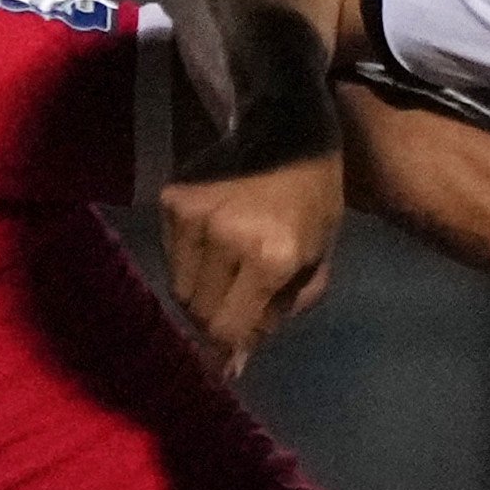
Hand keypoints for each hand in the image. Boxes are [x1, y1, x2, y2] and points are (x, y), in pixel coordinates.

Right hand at [163, 152, 341, 376]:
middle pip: (199, 313)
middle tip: (231, 314)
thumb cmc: (313, 195)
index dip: (227, 350)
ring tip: (224, 277)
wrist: (285, 125)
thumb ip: (283, 309)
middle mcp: (225, 238)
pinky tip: (212, 244)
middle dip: (215, 324)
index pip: (228, 328)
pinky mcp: (171, 200)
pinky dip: (189, 263)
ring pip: (179, 288)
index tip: (227, 365)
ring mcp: (192, 217)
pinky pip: (170, 256)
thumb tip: (238, 358)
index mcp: (270, 256)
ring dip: (200, 295)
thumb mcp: (319, 257)